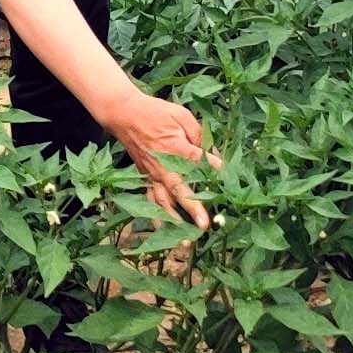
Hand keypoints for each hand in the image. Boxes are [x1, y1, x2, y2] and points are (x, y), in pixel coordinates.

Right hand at [101, 87, 218, 229]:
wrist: (124, 114)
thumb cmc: (156, 112)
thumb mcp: (181, 115)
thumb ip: (199, 135)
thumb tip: (213, 155)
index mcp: (175, 146)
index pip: (198, 160)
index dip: (214, 168)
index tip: (228, 177)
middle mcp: (163, 165)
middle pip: (180, 189)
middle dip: (192, 208)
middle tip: (204, 226)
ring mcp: (153, 174)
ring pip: (163, 202)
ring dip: (173, 222)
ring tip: (184, 241)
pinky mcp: (146, 178)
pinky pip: (150, 201)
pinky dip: (156, 218)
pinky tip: (163, 232)